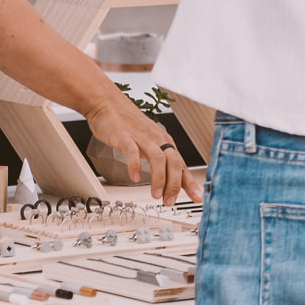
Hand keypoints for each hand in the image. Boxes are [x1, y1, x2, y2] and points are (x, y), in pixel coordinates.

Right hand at [83, 87, 199, 204]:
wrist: (107, 103)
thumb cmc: (127, 123)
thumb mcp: (148, 141)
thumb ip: (159, 158)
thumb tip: (168, 178)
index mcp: (164, 141)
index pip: (181, 165)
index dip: (190, 183)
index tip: (197, 198)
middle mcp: (156, 139)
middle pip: (173, 162)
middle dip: (174, 184)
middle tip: (169, 201)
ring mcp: (141, 137)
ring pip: (157, 158)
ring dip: (159, 179)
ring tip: (155, 195)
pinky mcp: (124, 136)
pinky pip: (132, 151)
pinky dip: (135, 165)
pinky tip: (135, 177)